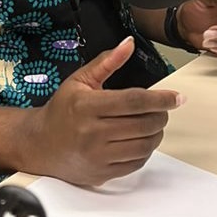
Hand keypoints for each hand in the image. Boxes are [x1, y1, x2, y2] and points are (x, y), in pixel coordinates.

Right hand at [24, 37, 184, 187]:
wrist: (40, 144)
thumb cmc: (62, 110)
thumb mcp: (80, 80)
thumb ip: (107, 62)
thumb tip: (128, 43)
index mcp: (87, 106)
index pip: (134, 101)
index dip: (160, 98)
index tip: (177, 97)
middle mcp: (92, 132)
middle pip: (143, 124)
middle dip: (161, 115)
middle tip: (164, 108)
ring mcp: (97, 156)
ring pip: (144, 145)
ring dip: (157, 133)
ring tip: (154, 123)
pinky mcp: (102, 172)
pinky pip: (136, 163)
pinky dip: (146, 150)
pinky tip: (141, 139)